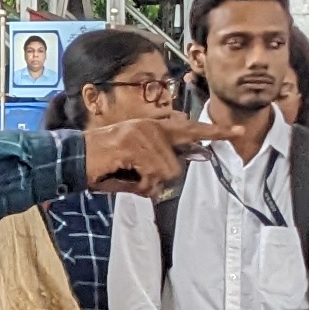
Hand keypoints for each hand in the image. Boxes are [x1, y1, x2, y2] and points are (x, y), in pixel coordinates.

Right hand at [80, 111, 212, 197]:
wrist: (72, 159)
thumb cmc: (102, 166)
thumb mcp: (135, 167)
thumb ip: (159, 166)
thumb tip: (177, 173)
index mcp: (152, 127)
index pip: (189, 128)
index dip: (214, 132)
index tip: (236, 132)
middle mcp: (150, 126)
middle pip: (180, 156)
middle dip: (168, 169)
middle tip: (156, 168)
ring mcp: (142, 133)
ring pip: (167, 170)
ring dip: (148, 182)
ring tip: (127, 176)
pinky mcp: (133, 145)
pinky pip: (153, 174)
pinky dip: (141, 184)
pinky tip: (123, 175)